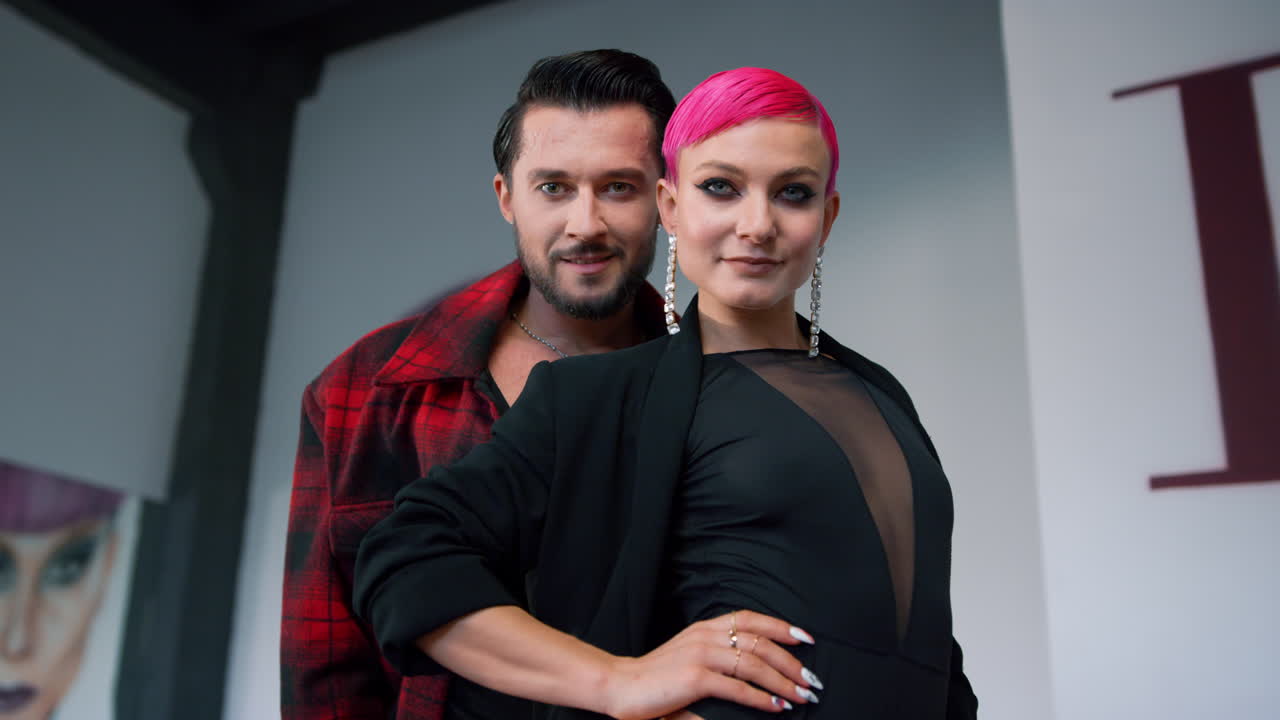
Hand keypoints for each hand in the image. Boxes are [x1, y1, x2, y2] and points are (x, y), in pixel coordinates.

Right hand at [601, 610, 819, 719]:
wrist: (620, 684)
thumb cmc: (656, 676)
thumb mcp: (689, 655)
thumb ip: (718, 658)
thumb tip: (756, 674)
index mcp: (705, 627)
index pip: (751, 618)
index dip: (782, 627)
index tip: (807, 639)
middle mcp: (706, 635)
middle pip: (760, 643)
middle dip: (792, 662)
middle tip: (812, 680)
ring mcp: (701, 655)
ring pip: (755, 664)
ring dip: (784, 681)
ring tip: (802, 695)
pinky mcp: (695, 678)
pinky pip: (738, 687)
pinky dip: (762, 698)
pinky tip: (777, 706)